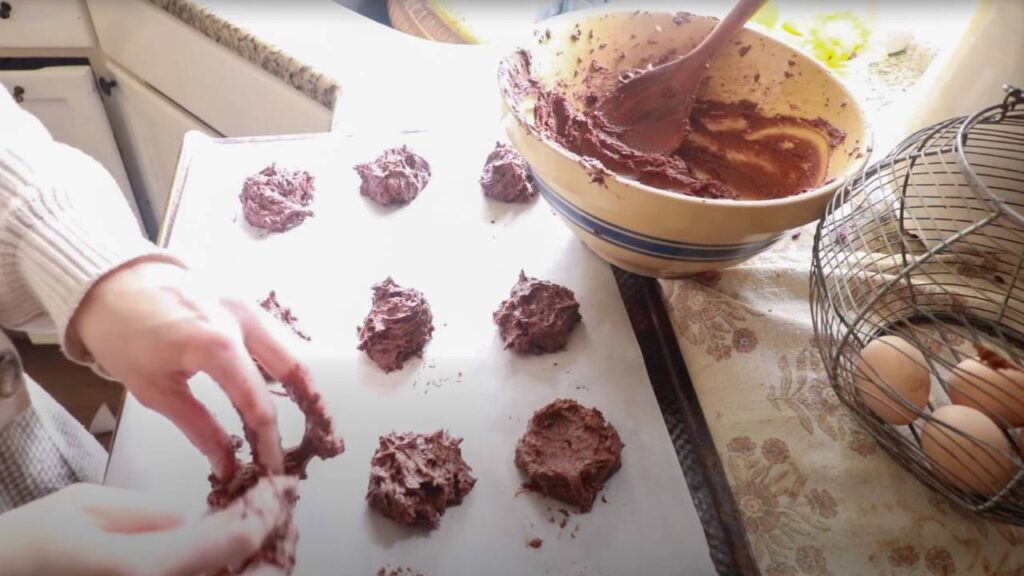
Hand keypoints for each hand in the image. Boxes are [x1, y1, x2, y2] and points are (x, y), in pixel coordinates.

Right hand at [0, 477, 294, 575]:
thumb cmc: (30, 547)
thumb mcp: (87, 509)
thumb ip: (150, 515)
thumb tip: (190, 522)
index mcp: (146, 567)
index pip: (238, 538)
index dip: (268, 508)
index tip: (279, 488)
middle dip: (276, 545)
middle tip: (281, 517)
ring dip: (262, 566)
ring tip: (266, 539)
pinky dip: (233, 575)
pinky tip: (230, 561)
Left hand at [70, 260, 301, 478]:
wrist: (109, 282)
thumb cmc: (123, 336)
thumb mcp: (155, 390)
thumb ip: (199, 428)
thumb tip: (226, 465)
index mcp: (218, 346)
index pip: (259, 405)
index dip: (269, 442)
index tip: (272, 468)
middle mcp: (243, 321)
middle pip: (295, 368)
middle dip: (314, 406)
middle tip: (323, 438)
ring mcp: (247, 304)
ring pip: (289, 348)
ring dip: (302, 383)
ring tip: (311, 416)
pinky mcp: (243, 300)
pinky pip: (274, 334)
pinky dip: (283, 362)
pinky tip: (282, 385)